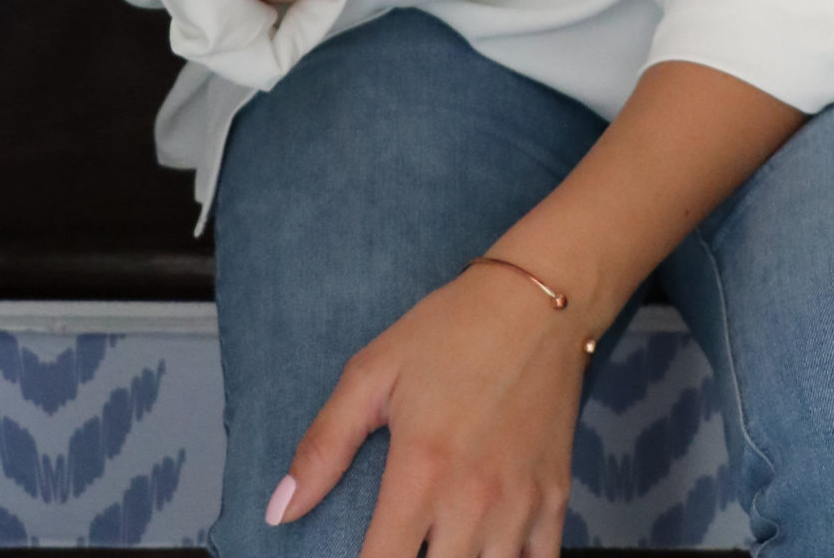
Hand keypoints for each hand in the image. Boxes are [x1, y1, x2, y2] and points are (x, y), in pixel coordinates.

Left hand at [267, 261, 587, 556]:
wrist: (538, 300)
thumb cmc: (450, 330)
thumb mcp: (374, 372)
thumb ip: (324, 446)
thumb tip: (278, 512)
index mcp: (421, 472)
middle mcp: (472, 501)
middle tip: (401, 545)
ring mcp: (520, 504)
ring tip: (438, 548)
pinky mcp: (556, 498)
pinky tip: (488, 553)